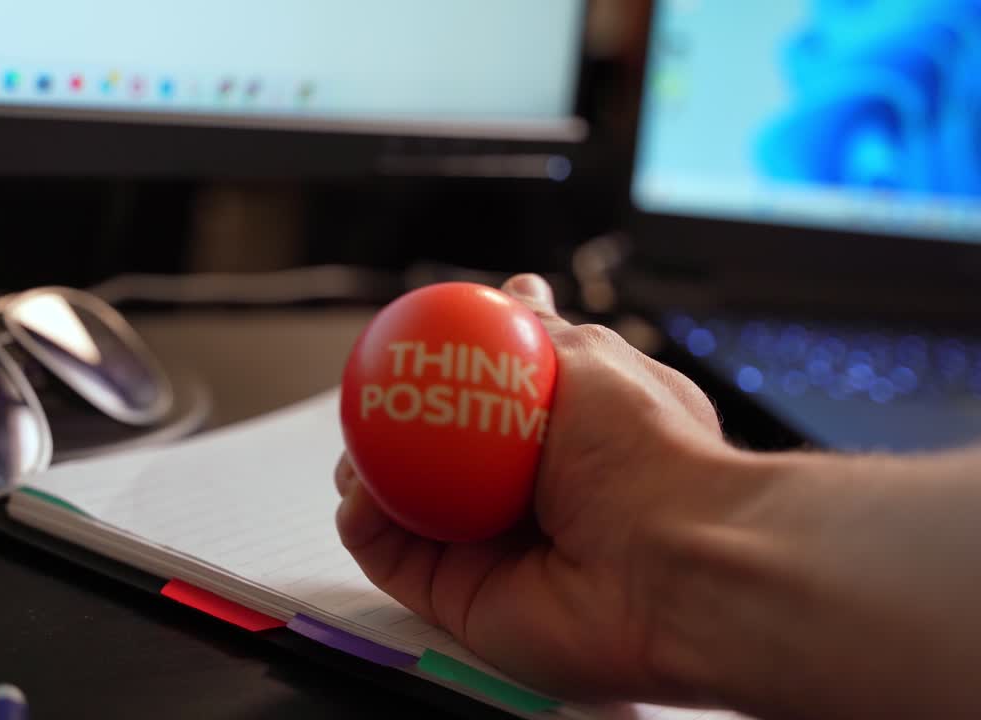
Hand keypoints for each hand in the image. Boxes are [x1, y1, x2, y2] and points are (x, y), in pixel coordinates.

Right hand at [334, 273, 740, 706]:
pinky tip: (359, 493)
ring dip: (362, 471)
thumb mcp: (589, 354)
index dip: (438, 376)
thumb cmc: (647, 452)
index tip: (409, 351)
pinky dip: (360, 521)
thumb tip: (516, 287)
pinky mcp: (457, 597)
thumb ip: (536, 326)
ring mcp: (485, 548)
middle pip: (426, 454)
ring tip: (361, 454)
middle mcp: (517, 493)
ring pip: (395, 503)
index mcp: (553, 436)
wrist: (674, 560)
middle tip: (370, 408)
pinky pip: (387, 555)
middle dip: (386, 428)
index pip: (478, 402)